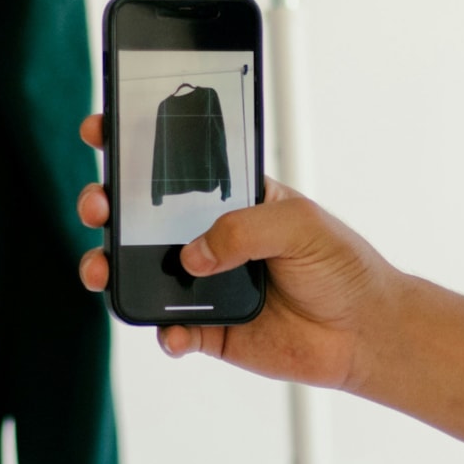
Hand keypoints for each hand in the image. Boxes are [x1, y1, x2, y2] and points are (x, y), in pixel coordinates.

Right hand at [75, 114, 405, 386]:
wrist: (364, 332)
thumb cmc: (341, 265)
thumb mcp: (300, 224)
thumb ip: (244, 228)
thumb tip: (191, 255)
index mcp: (230, 199)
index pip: (175, 165)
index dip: (133, 146)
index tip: (101, 131)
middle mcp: (209, 238)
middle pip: (139, 218)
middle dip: (105, 206)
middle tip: (98, 206)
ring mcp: (204, 285)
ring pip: (140, 274)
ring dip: (111, 268)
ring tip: (102, 269)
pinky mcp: (209, 330)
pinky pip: (171, 331)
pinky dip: (165, 332)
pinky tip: (174, 331)